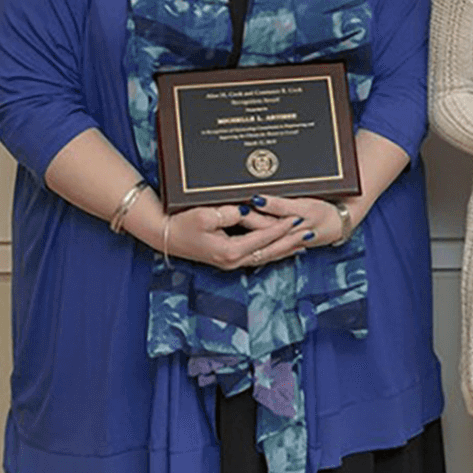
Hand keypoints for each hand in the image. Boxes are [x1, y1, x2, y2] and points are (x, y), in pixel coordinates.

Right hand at [161, 195, 311, 270]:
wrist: (163, 236)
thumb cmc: (181, 224)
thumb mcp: (204, 215)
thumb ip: (228, 213)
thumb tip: (247, 210)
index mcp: (230, 251)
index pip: (264, 239)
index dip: (282, 228)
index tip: (297, 218)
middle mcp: (233, 260)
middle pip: (271, 252)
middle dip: (292, 242)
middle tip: (310, 232)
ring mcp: (231, 262)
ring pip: (266, 256)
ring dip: (286, 248)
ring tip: (304, 241)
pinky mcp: (228, 259)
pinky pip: (258, 256)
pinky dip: (273, 251)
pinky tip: (283, 248)